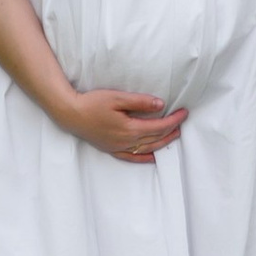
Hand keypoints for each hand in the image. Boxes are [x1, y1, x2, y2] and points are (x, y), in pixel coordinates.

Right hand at [68, 87, 188, 161]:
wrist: (71, 114)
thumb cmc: (93, 103)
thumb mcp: (117, 98)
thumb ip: (140, 102)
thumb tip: (160, 105)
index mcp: (130, 129)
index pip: (159, 126)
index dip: (173, 120)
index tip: (184, 113)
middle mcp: (127, 142)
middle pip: (155, 138)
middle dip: (171, 130)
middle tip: (182, 122)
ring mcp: (119, 147)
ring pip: (147, 149)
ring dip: (162, 143)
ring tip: (174, 136)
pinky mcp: (111, 149)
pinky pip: (132, 157)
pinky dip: (144, 158)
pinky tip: (152, 157)